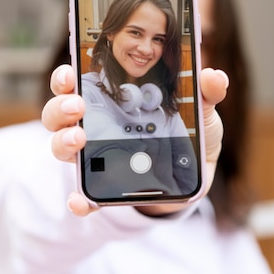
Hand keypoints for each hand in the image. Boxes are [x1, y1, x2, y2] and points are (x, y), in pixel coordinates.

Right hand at [42, 65, 227, 216]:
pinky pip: (83, 195)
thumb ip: (206, 92)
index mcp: (110, 101)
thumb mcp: (201, 111)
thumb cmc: (188, 134)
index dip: (65, 77)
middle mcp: (94, 126)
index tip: (70, 72)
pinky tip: (80, 200)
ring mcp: (95, 158)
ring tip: (80, 139)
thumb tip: (213, 75)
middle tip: (77, 105)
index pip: (76, 84)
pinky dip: (78, 199)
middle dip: (61, 107)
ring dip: (64, 142)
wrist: (193, 176)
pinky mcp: (105, 188)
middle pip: (59, 114)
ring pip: (62, 148)